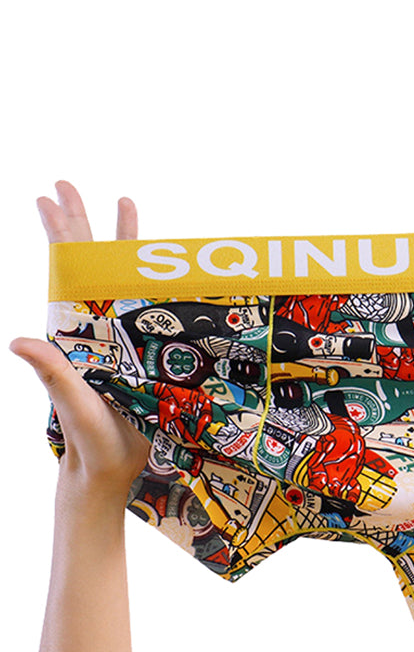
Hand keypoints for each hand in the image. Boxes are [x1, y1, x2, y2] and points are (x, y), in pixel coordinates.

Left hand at [9, 181, 151, 493]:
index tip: (49, 197)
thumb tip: (17, 341)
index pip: (66, 270)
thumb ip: (52, 372)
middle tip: (67, 183)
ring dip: (118, 239)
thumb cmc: (90, 439)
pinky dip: (151, 277)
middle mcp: (94, 326)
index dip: (59, 233)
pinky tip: (158, 263)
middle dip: (80, 221)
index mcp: (76, 331)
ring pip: (117, 276)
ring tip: (123, 203)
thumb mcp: (73, 402)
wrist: (108, 468)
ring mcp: (118, 335)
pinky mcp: (141, 349)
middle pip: (85, 261)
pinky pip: (145, 303)